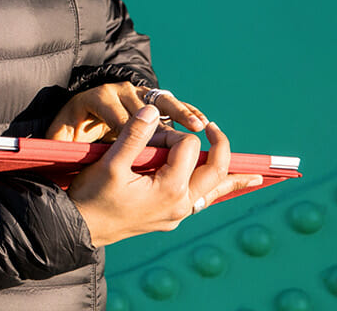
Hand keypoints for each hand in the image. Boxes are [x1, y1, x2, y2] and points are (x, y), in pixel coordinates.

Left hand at [48, 82, 206, 143]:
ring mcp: (138, 93)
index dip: (128, 129)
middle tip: (173, 142)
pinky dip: (187, 111)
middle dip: (157, 125)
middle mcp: (119, 91)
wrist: (83, 114)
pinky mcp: (152, 100)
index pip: (114, 113)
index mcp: (97, 98)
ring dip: (180, 113)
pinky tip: (203, 123)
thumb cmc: (70, 129)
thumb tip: (47, 151)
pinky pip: (172, 104)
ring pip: (162, 100)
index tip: (141, 147)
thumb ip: (57, 143)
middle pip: (142, 106)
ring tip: (197, 126)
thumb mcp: (60, 136)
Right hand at [66, 105, 263, 246]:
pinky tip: (222, 190)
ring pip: (214, 191)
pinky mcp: (170, 220)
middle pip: (216, 171)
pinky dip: (215, 191)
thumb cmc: (92, 195)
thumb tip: (152, 110)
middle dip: (222, 147)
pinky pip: (200, 202)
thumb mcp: (110, 162)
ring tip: (257, 175)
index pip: (189, 147)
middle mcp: (180, 204)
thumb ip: (135, 135)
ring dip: (231, 177)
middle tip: (215, 128)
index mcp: (170, 188)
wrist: (79, 227)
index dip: (172, 134)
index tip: (151, 135)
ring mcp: (177, 215)